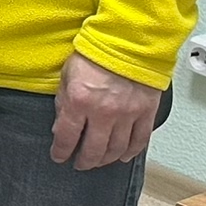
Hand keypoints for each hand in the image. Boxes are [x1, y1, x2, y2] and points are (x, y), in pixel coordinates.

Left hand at [51, 50, 160, 168]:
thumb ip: (63, 103)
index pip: (66, 137)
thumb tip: (60, 128)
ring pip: (116, 149)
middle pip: (93, 150)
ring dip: (105, 159)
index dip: (61, 151)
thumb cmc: (95, 53)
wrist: (128, 40)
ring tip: (98, 161)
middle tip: (79, 164)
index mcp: (79, 101)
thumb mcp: (67, 75)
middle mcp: (104, 112)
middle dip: (84, 161)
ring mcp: (127, 115)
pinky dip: (130, 152)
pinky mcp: (146, 113)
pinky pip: (139, 140)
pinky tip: (122, 156)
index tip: (59, 157)